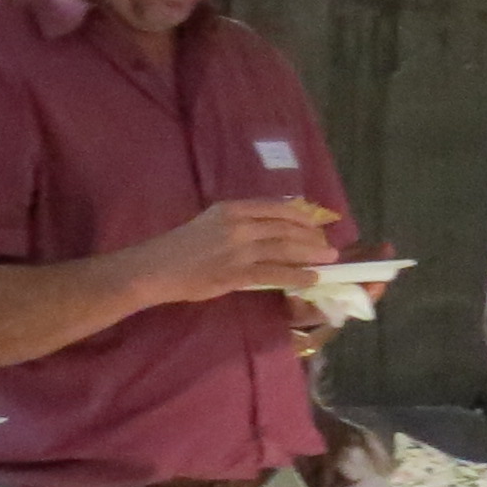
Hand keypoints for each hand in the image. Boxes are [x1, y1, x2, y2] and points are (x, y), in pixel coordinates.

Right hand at [132, 198, 338, 305]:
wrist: (156, 268)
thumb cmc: (182, 246)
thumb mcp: (211, 221)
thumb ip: (239, 220)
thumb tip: (270, 226)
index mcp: (233, 208)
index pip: (276, 208)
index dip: (300, 215)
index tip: (315, 223)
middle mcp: (239, 225)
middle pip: (286, 228)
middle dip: (311, 236)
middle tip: (328, 245)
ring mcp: (239, 250)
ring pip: (285, 249)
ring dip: (311, 254)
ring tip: (329, 259)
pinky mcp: (236, 274)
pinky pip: (275, 274)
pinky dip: (297, 276)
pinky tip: (311, 278)